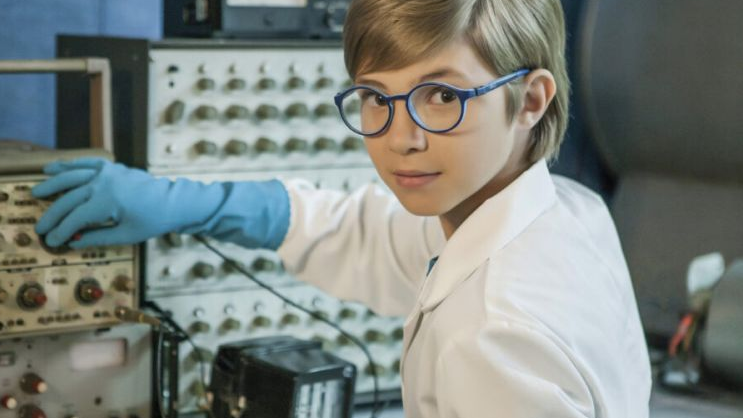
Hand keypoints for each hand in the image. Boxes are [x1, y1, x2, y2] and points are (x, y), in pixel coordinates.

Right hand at [32, 157, 289, 249]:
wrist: (176, 201)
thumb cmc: (155, 221)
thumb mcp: (127, 235)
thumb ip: (97, 237)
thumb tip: (73, 242)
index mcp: (107, 202)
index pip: (75, 219)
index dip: (61, 231)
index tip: (51, 241)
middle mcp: (103, 183)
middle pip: (69, 199)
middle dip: (53, 214)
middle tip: (40, 227)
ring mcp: (108, 172)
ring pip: (72, 177)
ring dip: (52, 184)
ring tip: (36, 192)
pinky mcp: (113, 167)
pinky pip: (86, 164)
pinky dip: (69, 165)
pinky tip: (53, 168)